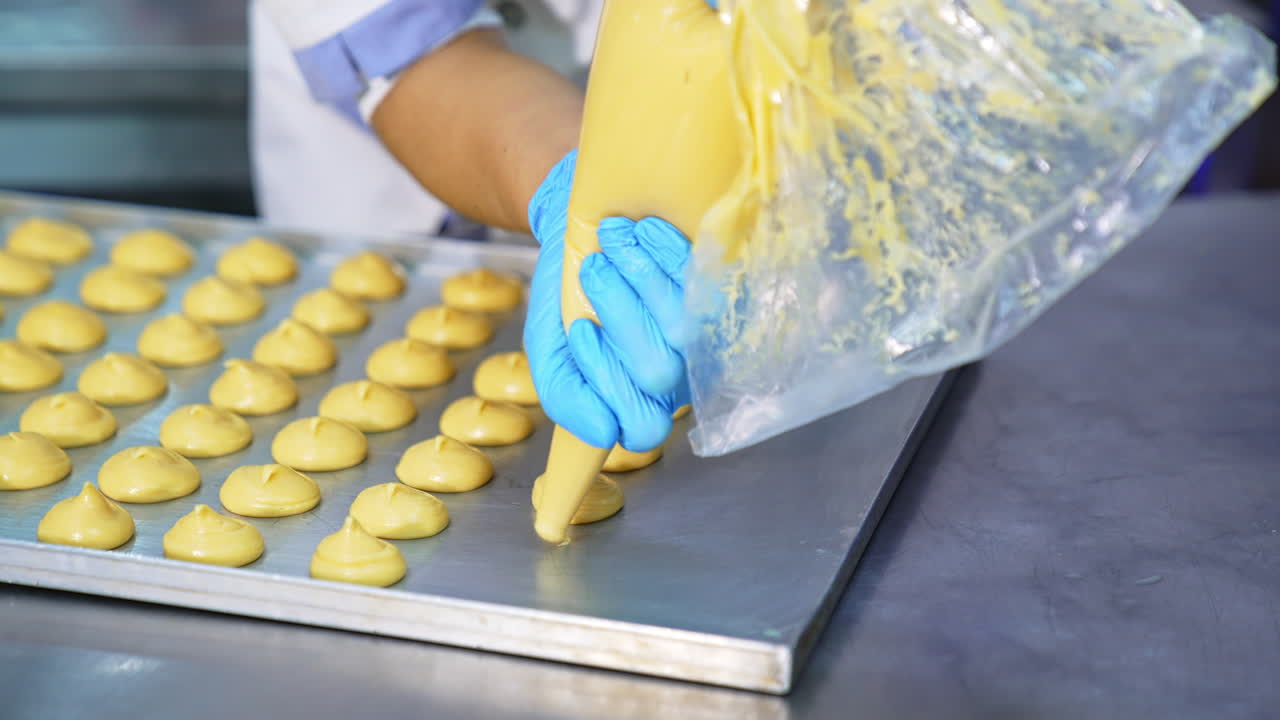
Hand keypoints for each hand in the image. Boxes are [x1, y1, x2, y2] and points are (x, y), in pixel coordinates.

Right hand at [525, 151, 691, 451]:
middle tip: (592, 271)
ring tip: (610, 241)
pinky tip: (641, 229)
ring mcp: (706, 330)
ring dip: (637, 278)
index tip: (580, 330)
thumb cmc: (567, 290)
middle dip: (617, 315)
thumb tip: (602, 435)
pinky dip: (665, 251)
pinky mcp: (725, 283)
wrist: (577, 219)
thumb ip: (565, 394)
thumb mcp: (549, 345)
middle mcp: (680, 369)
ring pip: (682, 328)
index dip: (608, 383)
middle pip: (659, 373)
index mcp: (639, 396)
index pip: (642, 426)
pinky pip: (702, 282)